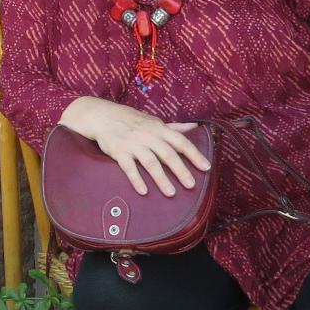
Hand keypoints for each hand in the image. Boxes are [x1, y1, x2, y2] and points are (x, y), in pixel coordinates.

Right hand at [59, 97, 210, 196]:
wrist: (103, 116)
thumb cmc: (132, 120)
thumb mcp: (154, 121)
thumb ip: (174, 127)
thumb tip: (195, 128)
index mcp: (159, 128)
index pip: (180, 141)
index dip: (194, 154)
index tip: (206, 167)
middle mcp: (148, 135)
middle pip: (167, 154)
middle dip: (180, 170)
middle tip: (191, 185)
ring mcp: (133, 144)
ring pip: (150, 162)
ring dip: (161, 178)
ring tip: (170, 193)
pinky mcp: (119, 152)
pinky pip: (129, 167)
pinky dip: (136, 179)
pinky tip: (144, 191)